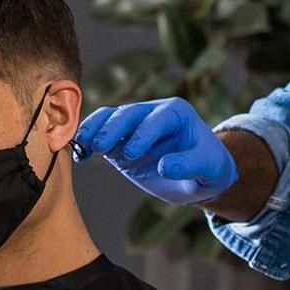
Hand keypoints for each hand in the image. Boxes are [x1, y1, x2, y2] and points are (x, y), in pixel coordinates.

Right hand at [74, 98, 237, 205]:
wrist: (198, 176)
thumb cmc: (208, 168)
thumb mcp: (208, 168)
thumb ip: (189, 165)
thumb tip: (164, 166)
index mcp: (176, 113)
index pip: (157, 118)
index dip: (143, 133)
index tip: (132, 152)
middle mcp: (152, 114)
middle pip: (129, 113)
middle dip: (113, 128)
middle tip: (101, 146)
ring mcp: (133, 127)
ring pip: (110, 119)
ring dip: (95, 130)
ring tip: (83, 144)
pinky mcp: (120, 142)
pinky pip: (101, 136)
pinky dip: (89, 143)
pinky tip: (80, 154)